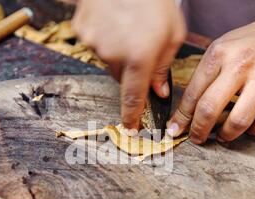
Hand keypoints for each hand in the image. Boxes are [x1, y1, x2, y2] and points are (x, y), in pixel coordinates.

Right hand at [72, 0, 185, 130]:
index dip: (131, 117)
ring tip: (127, 25)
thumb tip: (158, 92)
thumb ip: (164, 67)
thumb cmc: (156, 0)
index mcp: (140, 58)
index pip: (133, 99)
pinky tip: (113, 19)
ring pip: (107, 59)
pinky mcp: (81, 30)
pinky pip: (94, 43)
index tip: (129, 130)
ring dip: (117, 51)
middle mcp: (113, 55)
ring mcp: (94, 42)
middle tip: (139, 45)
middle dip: (130, 69)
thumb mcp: (173, 33)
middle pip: (120, 77)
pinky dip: (104, 36)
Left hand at [168, 15, 254, 142]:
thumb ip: (204, 76)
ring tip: (222, 135)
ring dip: (226, 135)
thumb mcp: (223, 49)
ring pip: (238, 122)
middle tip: (196, 138)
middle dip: (198, 130)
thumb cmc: (251, 47)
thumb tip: (185, 112)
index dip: (182, 116)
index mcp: (220, 52)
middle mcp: (241, 64)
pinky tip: (248, 127)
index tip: (175, 128)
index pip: (193, 92)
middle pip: (210, 109)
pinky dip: (253, 132)